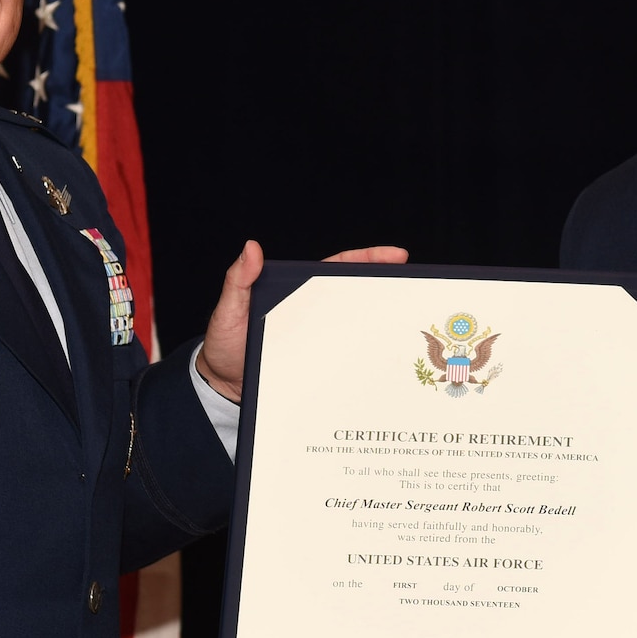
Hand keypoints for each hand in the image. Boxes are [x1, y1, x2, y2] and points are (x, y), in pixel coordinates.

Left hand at [195, 241, 408, 401]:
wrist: (221, 389)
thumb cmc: (225, 346)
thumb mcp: (230, 310)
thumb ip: (238, 280)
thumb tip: (251, 248)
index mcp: (296, 293)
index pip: (337, 270)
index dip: (368, 260)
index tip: (396, 256)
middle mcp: (312, 314)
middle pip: (356, 297)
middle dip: (388, 290)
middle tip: (415, 287)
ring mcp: (319, 340)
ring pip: (356, 328)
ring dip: (381, 327)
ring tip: (409, 325)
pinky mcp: (320, 366)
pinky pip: (347, 360)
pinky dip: (367, 361)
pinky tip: (385, 365)